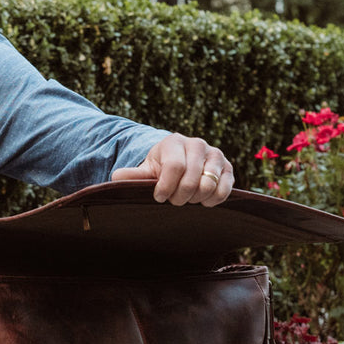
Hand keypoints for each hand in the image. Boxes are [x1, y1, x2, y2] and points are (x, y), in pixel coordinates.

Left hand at [111, 133, 233, 205]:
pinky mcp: (228, 168)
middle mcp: (197, 145)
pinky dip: (213, 199)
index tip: (158, 197)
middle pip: (192, 179)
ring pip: (209, 184)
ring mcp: (215, 155)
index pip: (174, 167)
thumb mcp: (146, 169)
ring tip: (187, 200)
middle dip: (180, 197)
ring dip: (196, 199)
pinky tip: (202, 201)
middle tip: (173, 201)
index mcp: (174, 142)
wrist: (182, 161)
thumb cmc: (161, 167)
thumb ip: (133, 175)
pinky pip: (225, 188)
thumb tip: (115, 178)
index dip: (166, 187)